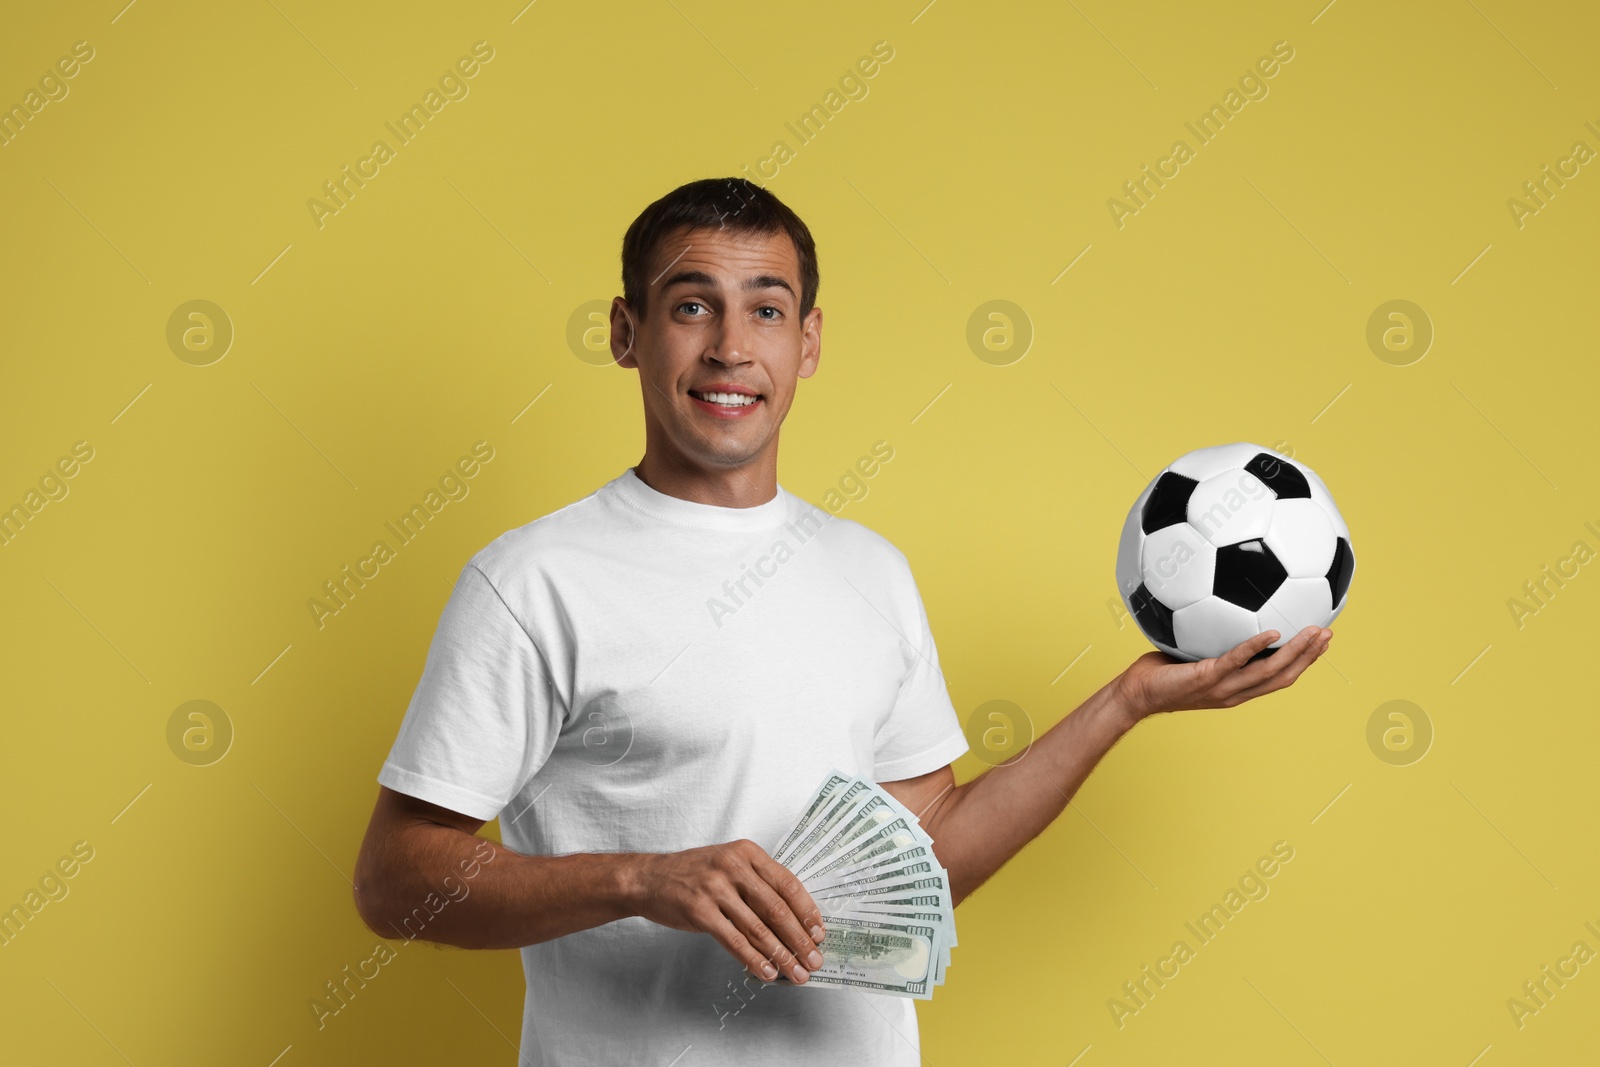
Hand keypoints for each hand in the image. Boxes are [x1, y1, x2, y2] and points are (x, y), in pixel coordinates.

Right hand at [629, 839, 826, 983]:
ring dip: (781, 955)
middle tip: (814, 959)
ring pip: (758, 928)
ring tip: (796, 973)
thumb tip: (794, 921)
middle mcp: (733, 866)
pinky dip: (753, 959)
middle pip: (777, 908)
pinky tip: (766, 972)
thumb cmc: (694, 874)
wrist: (648, 879)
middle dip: (800, 939)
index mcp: (747, 853)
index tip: (820, 933)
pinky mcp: (700, 910)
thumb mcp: (729, 864)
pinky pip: (734, 940)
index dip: (807, 911)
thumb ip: (758, 883)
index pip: (788, 883)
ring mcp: (715, 888)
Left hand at [1114, 625, 1331, 721]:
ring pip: (1269, 671)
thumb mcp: (1195, 658)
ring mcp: (1223, 687)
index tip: (1320, 644)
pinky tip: (1273, 633)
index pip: (1278, 678)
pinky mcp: (1207, 678)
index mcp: (1237, 689)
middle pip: (1283, 677)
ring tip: (1314, 632)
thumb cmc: (1161, 674)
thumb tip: (1220, 612)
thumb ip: (1213, 643)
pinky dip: (1257, 647)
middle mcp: (1235, 692)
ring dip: (1296, 651)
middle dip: (1309, 657)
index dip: (1302, 663)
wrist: (1136, 695)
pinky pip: (1236, 660)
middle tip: (1329, 635)